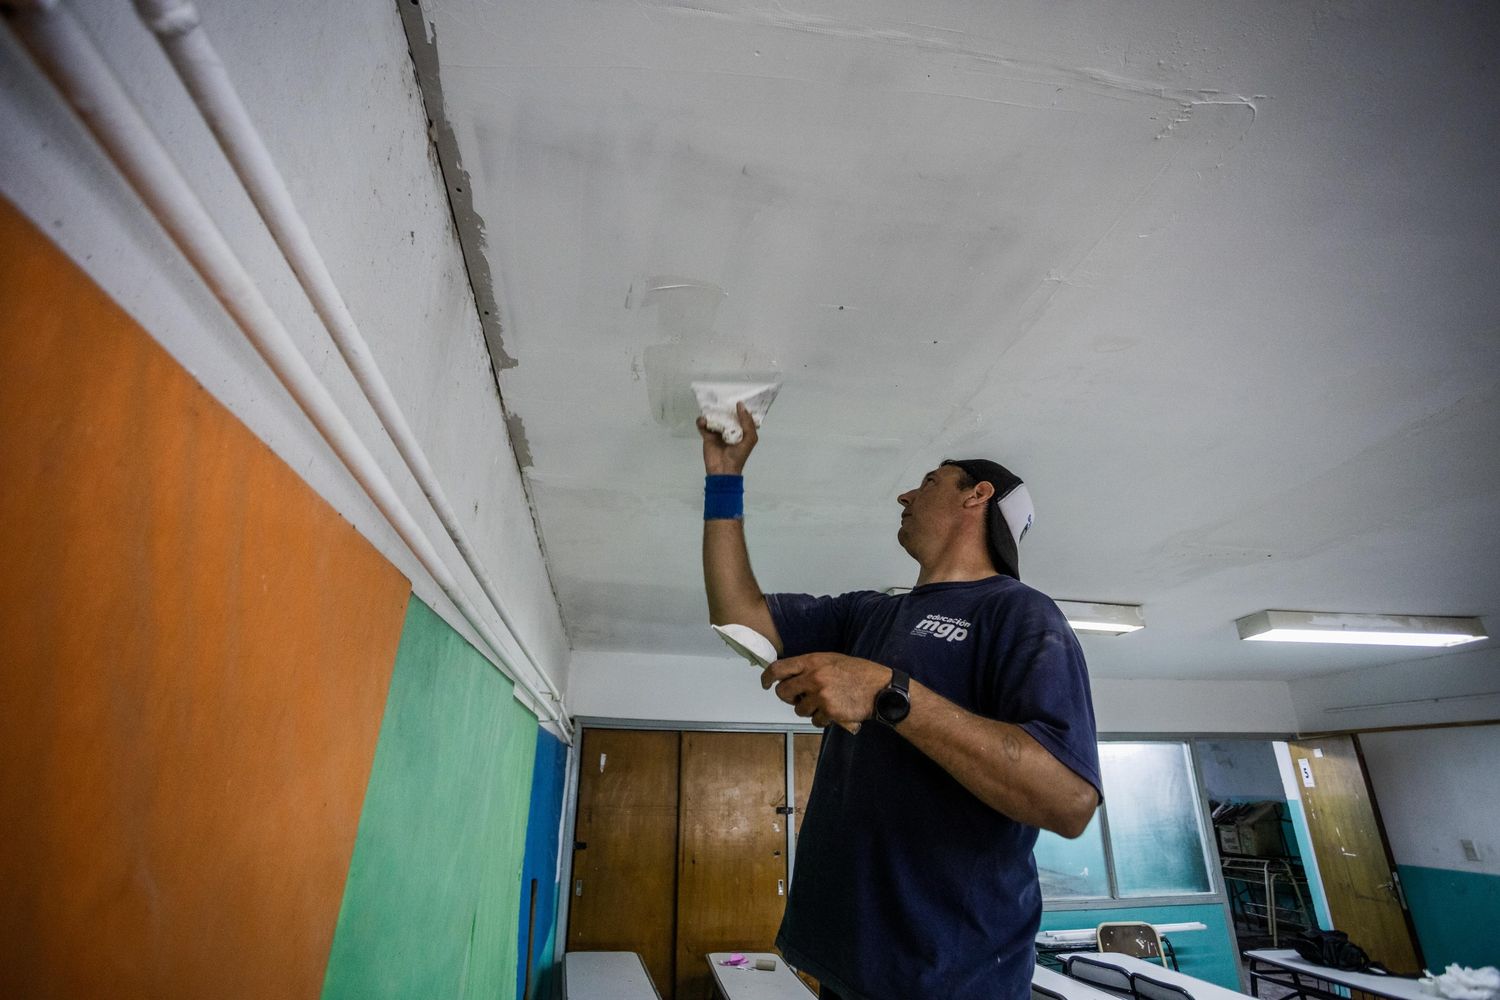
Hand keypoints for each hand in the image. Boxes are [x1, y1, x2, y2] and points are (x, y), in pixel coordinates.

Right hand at [698, 402, 757, 474]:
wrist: (723, 469)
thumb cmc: (739, 455)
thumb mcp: (750, 438)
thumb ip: (747, 422)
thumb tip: (740, 406)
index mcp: (742, 430)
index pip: (742, 415)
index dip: (740, 406)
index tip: (737, 395)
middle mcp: (730, 429)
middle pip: (727, 414)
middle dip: (724, 406)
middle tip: (720, 397)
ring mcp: (718, 432)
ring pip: (714, 418)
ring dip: (711, 413)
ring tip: (710, 409)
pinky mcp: (708, 436)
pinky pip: (703, 425)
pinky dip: (701, 422)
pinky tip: (703, 421)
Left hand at [761, 652, 889, 732]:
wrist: (880, 688)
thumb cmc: (859, 673)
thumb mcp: (832, 660)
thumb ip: (810, 667)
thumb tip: (791, 676)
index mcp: (812, 661)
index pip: (779, 668)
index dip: (767, 677)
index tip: (765, 683)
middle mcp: (813, 677)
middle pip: (782, 692)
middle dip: (787, 698)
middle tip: (797, 698)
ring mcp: (820, 695)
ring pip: (798, 709)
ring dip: (807, 709)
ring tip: (823, 703)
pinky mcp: (828, 711)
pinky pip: (814, 720)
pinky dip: (821, 719)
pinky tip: (832, 712)